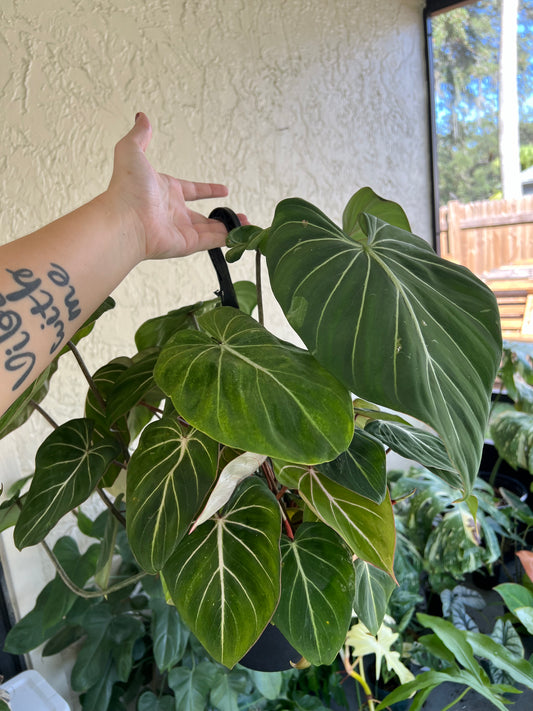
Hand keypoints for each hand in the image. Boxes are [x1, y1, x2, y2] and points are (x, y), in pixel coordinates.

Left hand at [107, 113, 240, 260]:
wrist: (124, 219)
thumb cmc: (126, 188)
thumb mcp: (132, 151)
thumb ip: (140, 135)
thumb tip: (142, 117)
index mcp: (166, 192)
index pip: (192, 191)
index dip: (208, 190)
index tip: (223, 190)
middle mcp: (174, 213)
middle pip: (202, 217)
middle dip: (220, 217)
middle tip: (237, 216)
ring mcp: (181, 230)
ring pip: (210, 231)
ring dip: (228, 229)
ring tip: (246, 226)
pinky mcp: (187, 244)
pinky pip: (211, 242)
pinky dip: (227, 240)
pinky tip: (241, 237)